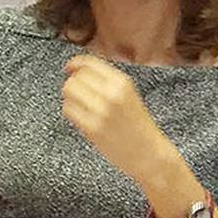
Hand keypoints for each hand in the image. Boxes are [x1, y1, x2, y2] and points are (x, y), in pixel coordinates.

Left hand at [62, 54, 172, 185]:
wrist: (150, 155)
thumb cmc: (137, 125)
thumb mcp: (128, 95)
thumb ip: (106, 81)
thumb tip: (77, 69)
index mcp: (122, 82)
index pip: (89, 63)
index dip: (75, 63)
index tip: (69, 68)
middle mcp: (112, 93)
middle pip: (76, 77)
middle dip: (73, 84)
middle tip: (79, 95)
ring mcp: (101, 110)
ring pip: (69, 90)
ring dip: (70, 97)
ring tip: (82, 107)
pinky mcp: (92, 127)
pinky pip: (68, 109)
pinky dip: (71, 111)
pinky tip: (82, 118)